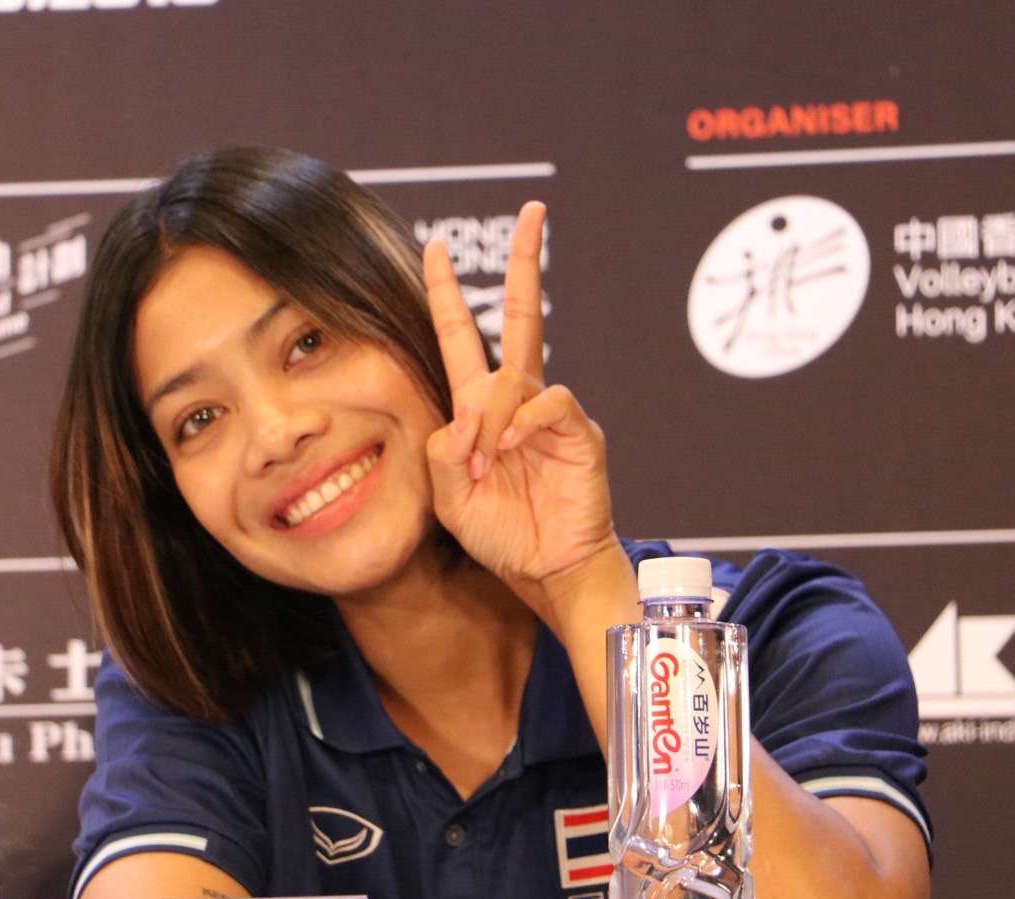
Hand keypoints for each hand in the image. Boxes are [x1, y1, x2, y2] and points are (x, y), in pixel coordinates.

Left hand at [423, 202, 617, 600]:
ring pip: (515, 377)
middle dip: (526, 262)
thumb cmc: (501, 534)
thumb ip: (442, 452)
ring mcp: (551, 413)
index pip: (461, 337)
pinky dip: (523, 424)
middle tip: (533, 211)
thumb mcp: (449, 496)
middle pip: (522, 316)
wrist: (546, 571)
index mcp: (479, 411)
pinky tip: (511, 452)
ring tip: (487, 466)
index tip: (434, 247)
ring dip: (489, 420)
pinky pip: (549, 404)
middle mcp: (517, 401)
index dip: (446, 294)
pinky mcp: (580, 431)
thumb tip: (466, 418)